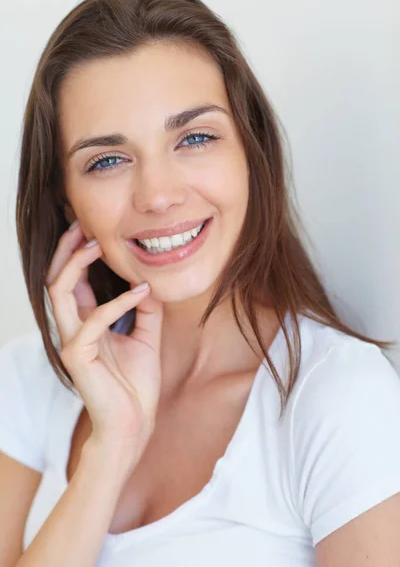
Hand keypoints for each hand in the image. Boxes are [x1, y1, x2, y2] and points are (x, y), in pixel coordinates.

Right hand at [45, 222, 162, 464]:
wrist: (134, 424)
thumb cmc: (136, 384)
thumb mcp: (146, 337)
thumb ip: (145, 309)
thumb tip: (149, 281)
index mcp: (86, 323)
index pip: (73, 282)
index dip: (79, 254)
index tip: (94, 229)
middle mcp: (73, 329)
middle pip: (56, 278)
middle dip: (66, 249)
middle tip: (82, 225)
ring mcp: (72, 341)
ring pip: (60, 291)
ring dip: (77, 264)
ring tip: (99, 245)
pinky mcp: (78, 357)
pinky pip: (93, 321)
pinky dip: (117, 303)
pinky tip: (141, 292)